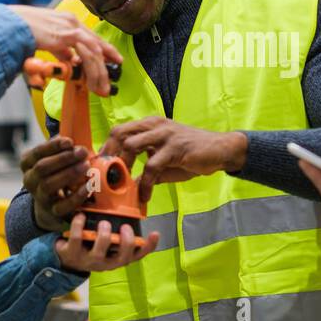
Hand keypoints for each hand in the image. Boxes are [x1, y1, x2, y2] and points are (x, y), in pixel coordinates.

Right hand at [6, 5, 120, 96]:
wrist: (8, 25)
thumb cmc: (21, 31)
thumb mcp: (45, 41)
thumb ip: (59, 50)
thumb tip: (69, 60)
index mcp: (66, 20)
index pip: (90, 37)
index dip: (104, 50)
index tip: (113, 61)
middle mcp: (71, 21)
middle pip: (96, 44)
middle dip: (105, 64)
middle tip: (108, 82)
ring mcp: (70, 26)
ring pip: (94, 51)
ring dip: (100, 72)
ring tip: (101, 88)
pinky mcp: (67, 35)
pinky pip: (87, 53)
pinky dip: (93, 68)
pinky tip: (95, 79)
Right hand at [21, 136, 92, 231]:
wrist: (49, 206)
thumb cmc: (56, 175)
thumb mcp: (54, 159)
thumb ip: (62, 147)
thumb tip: (76, 134)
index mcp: (28, 164)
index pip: (36, 153)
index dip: (52, 146)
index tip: (69, 141)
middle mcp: (30, 180)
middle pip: (42, 167)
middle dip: (63, 158)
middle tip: (82, 152)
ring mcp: (40, 197)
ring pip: (49, 185)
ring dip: (69, 173)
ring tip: (86, 165)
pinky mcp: (53, 212)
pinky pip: (63, 205)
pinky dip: (77, 195)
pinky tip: (88, 186)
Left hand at [54, 214, 159, 272]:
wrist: (64, 258)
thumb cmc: (91, 245)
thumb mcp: (107, 242)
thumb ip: (118, 232)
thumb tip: (131, 211)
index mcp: (116, 258)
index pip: (137, 256)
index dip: (148, 246)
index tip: (155, 233)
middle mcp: (105, 263)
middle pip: (122, 258)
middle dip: (127, 242)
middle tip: (125, 227)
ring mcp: (88, 260)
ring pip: (99, 252)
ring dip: (104, 235)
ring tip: (104, 222)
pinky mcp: (72, 254)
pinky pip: (77, 239)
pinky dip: (79, 225)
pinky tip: (81, 216)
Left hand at [98, 117, 246, 201]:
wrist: (221, 150)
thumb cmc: (192, 154)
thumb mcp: (165, 160)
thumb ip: (146, 169)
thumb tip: (128, 185)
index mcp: (150, 124)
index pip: (119, 130)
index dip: (106, 148)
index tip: (99, 168)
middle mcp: (154, 125)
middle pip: (119, 133)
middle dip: (109, 155)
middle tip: (106, 177)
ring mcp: (164, 134)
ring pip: (131, 145)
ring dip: (123, 168)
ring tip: (122, 185)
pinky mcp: (174, 148)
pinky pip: (151, 166)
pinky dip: (144, 184)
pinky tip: (144, 196)